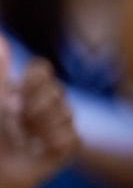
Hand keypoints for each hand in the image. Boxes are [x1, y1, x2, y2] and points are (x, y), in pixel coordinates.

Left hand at [0, 40, 77, 187]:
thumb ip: (0, 70)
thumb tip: (0, 38)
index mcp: (31, 89)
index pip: (41, 69)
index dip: (30, 80)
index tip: (15, 94)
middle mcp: (51, 103)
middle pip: (56, 90)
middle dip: (34, 107)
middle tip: (19, 121)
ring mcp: (63, 124)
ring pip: (65, 114)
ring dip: (41, 127)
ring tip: (28, 139)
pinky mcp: (70, 146)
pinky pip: (71, 138)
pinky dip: (52, 144)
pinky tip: (39, 150)